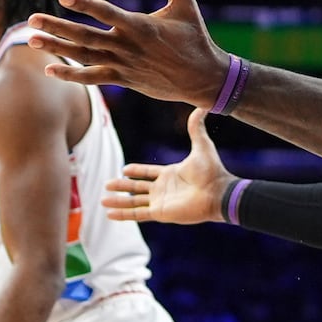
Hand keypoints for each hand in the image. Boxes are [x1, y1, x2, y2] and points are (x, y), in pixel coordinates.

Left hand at [26, 0, 231, 106]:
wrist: (203, 80)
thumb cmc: (195, 40)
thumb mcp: (186, 6)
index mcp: (140, 27)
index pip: (107, 14)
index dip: (86, 5)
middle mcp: (127, 47)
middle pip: (85, 37)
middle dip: (57, 27)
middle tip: (31, 19)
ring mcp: (123, 65)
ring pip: (83, 57)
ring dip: (57, 48)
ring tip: (31, 39)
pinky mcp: (123, 80)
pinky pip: (92, 78)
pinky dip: (72, 74)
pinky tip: (50, 70)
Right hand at [105, 106, 235, 224]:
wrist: (218, 192)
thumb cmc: (212, 171)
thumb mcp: (202, 145)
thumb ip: (196, 128)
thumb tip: (203, 107)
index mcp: (171, 174)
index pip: (148, 173)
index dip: (136, 171)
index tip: (124, 169)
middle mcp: (164, 189)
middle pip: (137, 188)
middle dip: (122, 186)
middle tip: (107, 185)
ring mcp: (161, 202)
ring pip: (133, 201)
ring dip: (118, 201)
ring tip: (103, 200)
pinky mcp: (160, 213)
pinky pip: (137, 213)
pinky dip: (123, 214)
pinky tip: (109, 214)